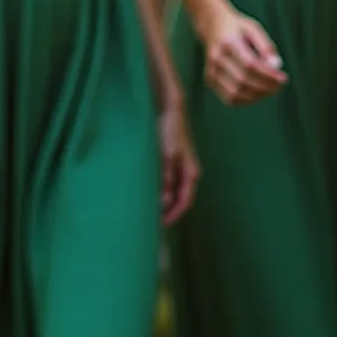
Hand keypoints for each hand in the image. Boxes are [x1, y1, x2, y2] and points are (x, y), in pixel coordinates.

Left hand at [157, 94, 199, 225]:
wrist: (169, 110)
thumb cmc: (170, 131)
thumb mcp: (167, 155)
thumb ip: (166, 177)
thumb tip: (163, 201)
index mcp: (191, 173)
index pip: (185, 201)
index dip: (173, 215)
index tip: (158, 226)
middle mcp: (187, 173)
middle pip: (179, 198)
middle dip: (166, 211)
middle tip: (149, 221)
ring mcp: (178, 168)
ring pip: (171, 191)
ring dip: (161, 201)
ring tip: (145, 209)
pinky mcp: (169, 162)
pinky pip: (165, 183)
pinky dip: (157, 191)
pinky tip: (145, 192)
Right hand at [200, 6, 286, 105]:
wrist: (212, 26)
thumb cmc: (238, 28)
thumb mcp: (254, 29)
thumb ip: (266, 46)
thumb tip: (277, 66)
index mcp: (228, 42)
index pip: (250, 65)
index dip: (268, 75)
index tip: (283, 78)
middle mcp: (216, 58)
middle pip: (243, 80)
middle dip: (265, 86)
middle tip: (280, 85)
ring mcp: (211, 71)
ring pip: (235, 93)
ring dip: (257, 95)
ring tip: (272, 90)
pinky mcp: (210, 80)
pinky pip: (229, 98)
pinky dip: (246, 100)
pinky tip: (259, 94)